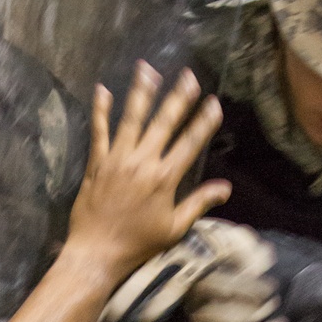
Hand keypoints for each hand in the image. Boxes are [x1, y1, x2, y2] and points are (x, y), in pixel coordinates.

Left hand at [66, 61, 227, 284]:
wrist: (97, 252)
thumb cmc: (138, 244)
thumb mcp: (174, 229)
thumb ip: (198, 204)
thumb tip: (225, 189)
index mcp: (164, 179)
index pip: (189, 143)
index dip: (203, 122)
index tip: (214, 102)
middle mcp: (143, 162)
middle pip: (164, 123)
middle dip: (178, 97)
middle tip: (188, 75)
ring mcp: (118, 159)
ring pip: (131, 119)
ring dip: (141, 92)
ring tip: (148, 69)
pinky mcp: (97, 163)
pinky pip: (99, 131)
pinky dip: (100, 110)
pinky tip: (102, 90)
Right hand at [187, 224, 286, 321]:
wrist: (228, 288)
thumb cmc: (231, 262)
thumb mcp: (235, 244)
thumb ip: (244, 245)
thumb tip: (262, 258)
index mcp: (196, 283)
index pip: (212, 288)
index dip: (244, 289)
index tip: (270, 287)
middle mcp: (193, 313)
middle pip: (211, 321)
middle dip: (247, 315)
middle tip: (273, 305)